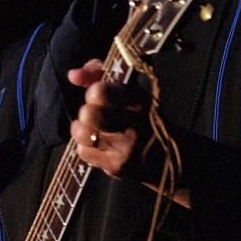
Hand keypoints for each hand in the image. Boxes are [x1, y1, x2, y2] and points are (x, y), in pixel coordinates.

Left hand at [67, 59, 148, 179]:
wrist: (167, 156)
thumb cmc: (140, 115)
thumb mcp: (127, 88)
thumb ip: (98, 73)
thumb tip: (73, 75)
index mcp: (138, 101)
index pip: (100, 92)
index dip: (94, 92)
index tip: (100, 96)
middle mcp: (134, 125)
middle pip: (88, 114)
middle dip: (87, 112)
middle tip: (96, 115)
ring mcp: (125, 149)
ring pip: (81, 133)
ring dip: (83, 130)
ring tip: (95, 130)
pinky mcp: (116, 167)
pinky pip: (83, 152)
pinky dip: (87, 147)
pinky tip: (100, 145)